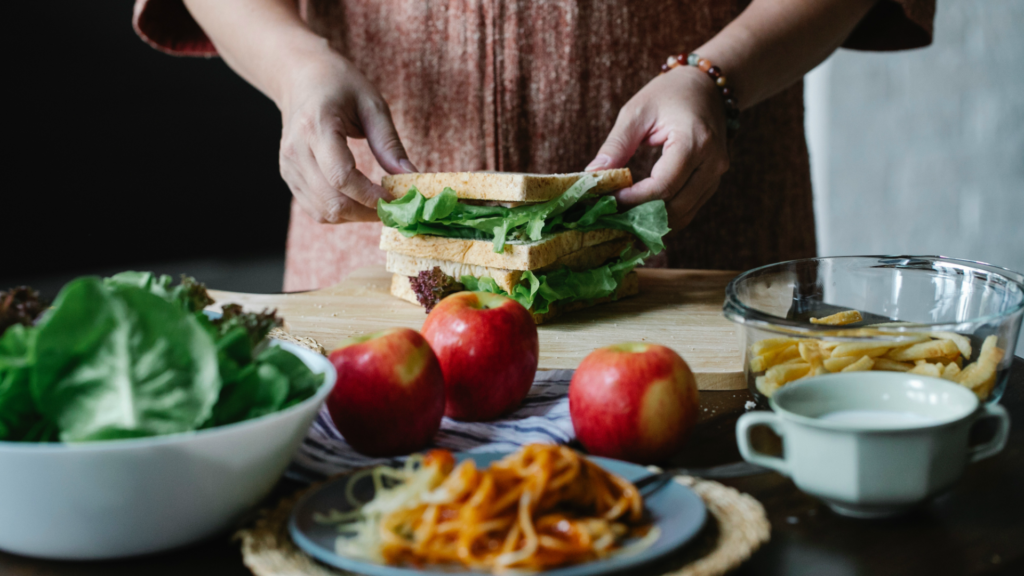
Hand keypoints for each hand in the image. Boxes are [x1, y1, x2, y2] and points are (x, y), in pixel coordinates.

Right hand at [276, 50, 416, 222]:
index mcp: (316, 127)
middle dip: (367, 212)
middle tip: (394, 208)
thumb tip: (411, 176)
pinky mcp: (289, 176)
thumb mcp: (372, 104)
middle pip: (332, 201)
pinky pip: (316, 209)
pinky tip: (359, 200)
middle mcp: (296, 151)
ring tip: (378, 204)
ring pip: (323, 212)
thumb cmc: (339, 84)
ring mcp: (288, 166)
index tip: (396, 198)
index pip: (341, 176)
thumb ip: (389, 143)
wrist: (300, 78)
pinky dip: (341, 212)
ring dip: (355, 216)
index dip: (370, 196)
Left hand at [587, 66, 729, 229]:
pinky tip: (640, 217)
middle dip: (640, 216)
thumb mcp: (636, 112)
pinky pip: (688, 209)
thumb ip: (616, 146)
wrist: (707, 86)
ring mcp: (715, 175)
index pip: (664, 185)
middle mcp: (712, 162)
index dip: (634, 199)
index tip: (609, 200)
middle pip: (675, 207)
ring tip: (621, 222)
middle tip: (610, 218)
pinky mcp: (711, 182)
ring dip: (652, 223)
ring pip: (683, 215)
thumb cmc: (670, 93)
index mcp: (695, 141)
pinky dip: (663, 217)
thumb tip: (592, 175)